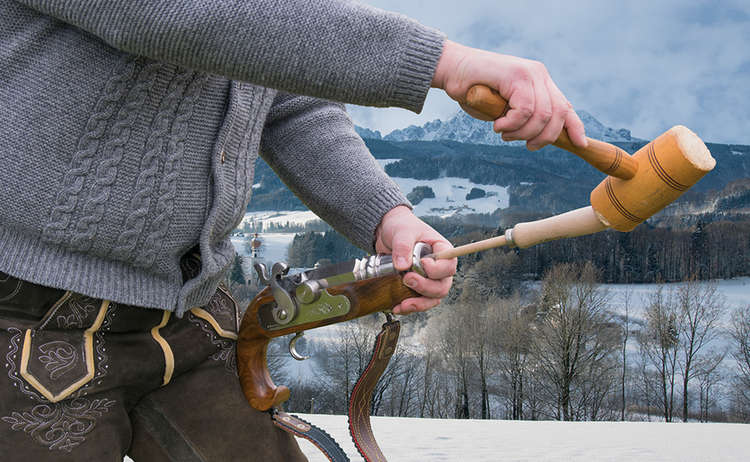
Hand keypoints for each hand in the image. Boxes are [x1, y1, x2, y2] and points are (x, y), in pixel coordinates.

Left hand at [374, 206, 456, 314]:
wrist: (386, 232)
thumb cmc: (401, 226)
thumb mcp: (402, 232)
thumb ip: (403, 246)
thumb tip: (402, 266)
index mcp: (442, 250)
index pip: (449, 265)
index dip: (437, 270)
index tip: (422, 263)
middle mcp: (438, 267)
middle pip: (442, 286)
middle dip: (425, 288)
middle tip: (407, 279)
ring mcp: (428, 279)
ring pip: (432, 298)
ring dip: (419, 304)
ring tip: (403, 304)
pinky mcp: (415, 287)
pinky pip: (418, 302)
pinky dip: (409, 307)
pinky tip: (396, 307)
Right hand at [432, 40, 586, 150]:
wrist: (452, 70)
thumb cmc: (474, 91)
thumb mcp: (504, 109)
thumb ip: (524, 117)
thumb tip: (543, 136)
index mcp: (540, 82)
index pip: (565, 106)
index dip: (574, 126)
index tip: (579, 143)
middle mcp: (539, 74)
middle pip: (558, 114)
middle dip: (543, 137)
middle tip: (524, 145)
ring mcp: (530, 73)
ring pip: (542, 115)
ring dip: (522, 132)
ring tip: (504, 134)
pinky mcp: (517, 75)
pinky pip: (525, 110)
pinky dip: (511, 124)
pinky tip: (498, 125)